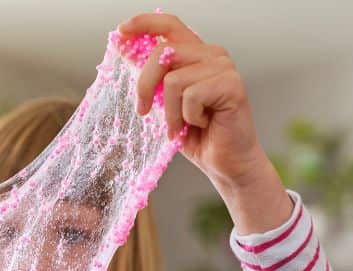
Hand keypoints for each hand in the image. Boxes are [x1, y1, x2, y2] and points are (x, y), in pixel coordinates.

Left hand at [119, 13, 291, 232]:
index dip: (144, 24)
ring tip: (183, 126)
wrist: (226, 164)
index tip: (121, 32)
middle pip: (164, 52)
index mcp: (197, 54)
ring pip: (173, 80)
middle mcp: (213, 54)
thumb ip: (153, 79)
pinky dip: (188, 118)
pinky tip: (202, 125)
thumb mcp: (166, 104)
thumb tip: (125, 53)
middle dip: (145, 85)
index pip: (170, 25)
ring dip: (171, 112)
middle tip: (144, 111)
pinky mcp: (231, 85)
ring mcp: (224, 68)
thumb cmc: (197, 136)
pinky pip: (191, 97)